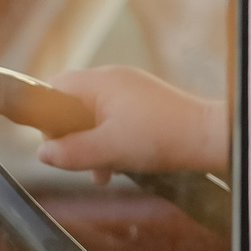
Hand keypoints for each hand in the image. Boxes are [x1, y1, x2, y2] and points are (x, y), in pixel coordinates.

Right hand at [36, 66, 226, 182]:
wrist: (207, 137)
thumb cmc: (161, 138)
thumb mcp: (108, 151)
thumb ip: (71, 152)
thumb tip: (42, 153)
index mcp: (100, 82)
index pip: (53, 88)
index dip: (47, 118)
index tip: (56, 144)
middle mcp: (113, 79)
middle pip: (71, 104)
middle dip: (71, 136)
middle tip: (81, 162)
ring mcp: (129, 89)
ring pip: (92, 116)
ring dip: (91, 144)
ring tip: (103, 172)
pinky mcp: (143, 103)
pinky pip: (113, 119)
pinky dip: (110, 141)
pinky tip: (118, 165)